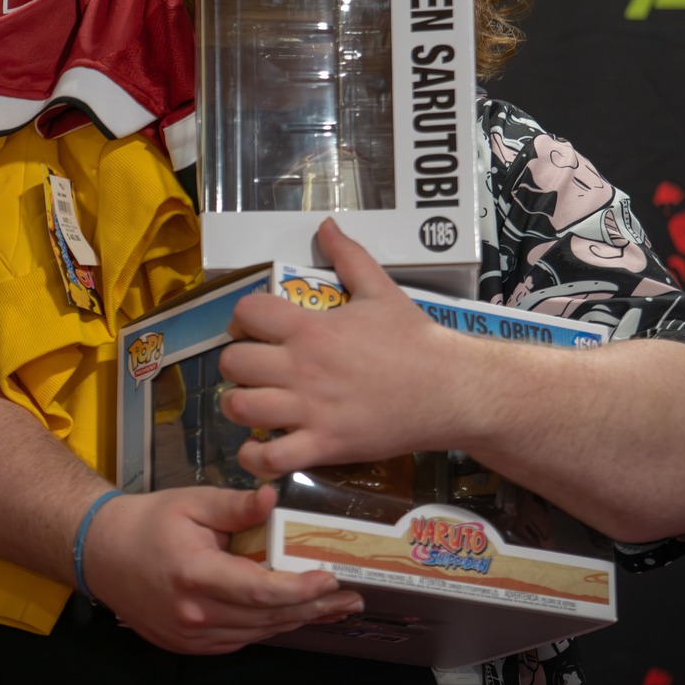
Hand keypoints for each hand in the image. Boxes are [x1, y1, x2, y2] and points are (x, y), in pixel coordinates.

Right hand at [79, 484, 363, 654]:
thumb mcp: (191, 503)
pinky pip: (240, 640)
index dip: (300, 588)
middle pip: (267, 618)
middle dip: (313, 607)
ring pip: (258, 634)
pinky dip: (268, 627)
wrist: (99, 553)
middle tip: (350, 599)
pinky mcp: (189, 645)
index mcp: (196, 574)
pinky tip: (291, 614)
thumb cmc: (148, 522)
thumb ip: (235, 506)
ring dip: (296, 620)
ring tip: (332, 607)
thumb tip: (274, 498)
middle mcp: (195, 613)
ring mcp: (191, 636)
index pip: (260, 590)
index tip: (331, 577)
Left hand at [218, 217, 478, 477]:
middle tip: (254, 368)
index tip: (256, 328)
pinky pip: (270, 459)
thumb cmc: (415, 340)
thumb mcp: (381, 290)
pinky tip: (259, 447)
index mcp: (311, 328)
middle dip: (236, 364)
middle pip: (233, 363)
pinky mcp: (324, 445)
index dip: (243, 318)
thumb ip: (348, 256)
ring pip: (241, 408)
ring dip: (239, 406)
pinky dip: (255, 458)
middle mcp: (303, 368)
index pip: (247, 312)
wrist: (451, 389)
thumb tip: (326, 225)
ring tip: (255, 404)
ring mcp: (311, 410)